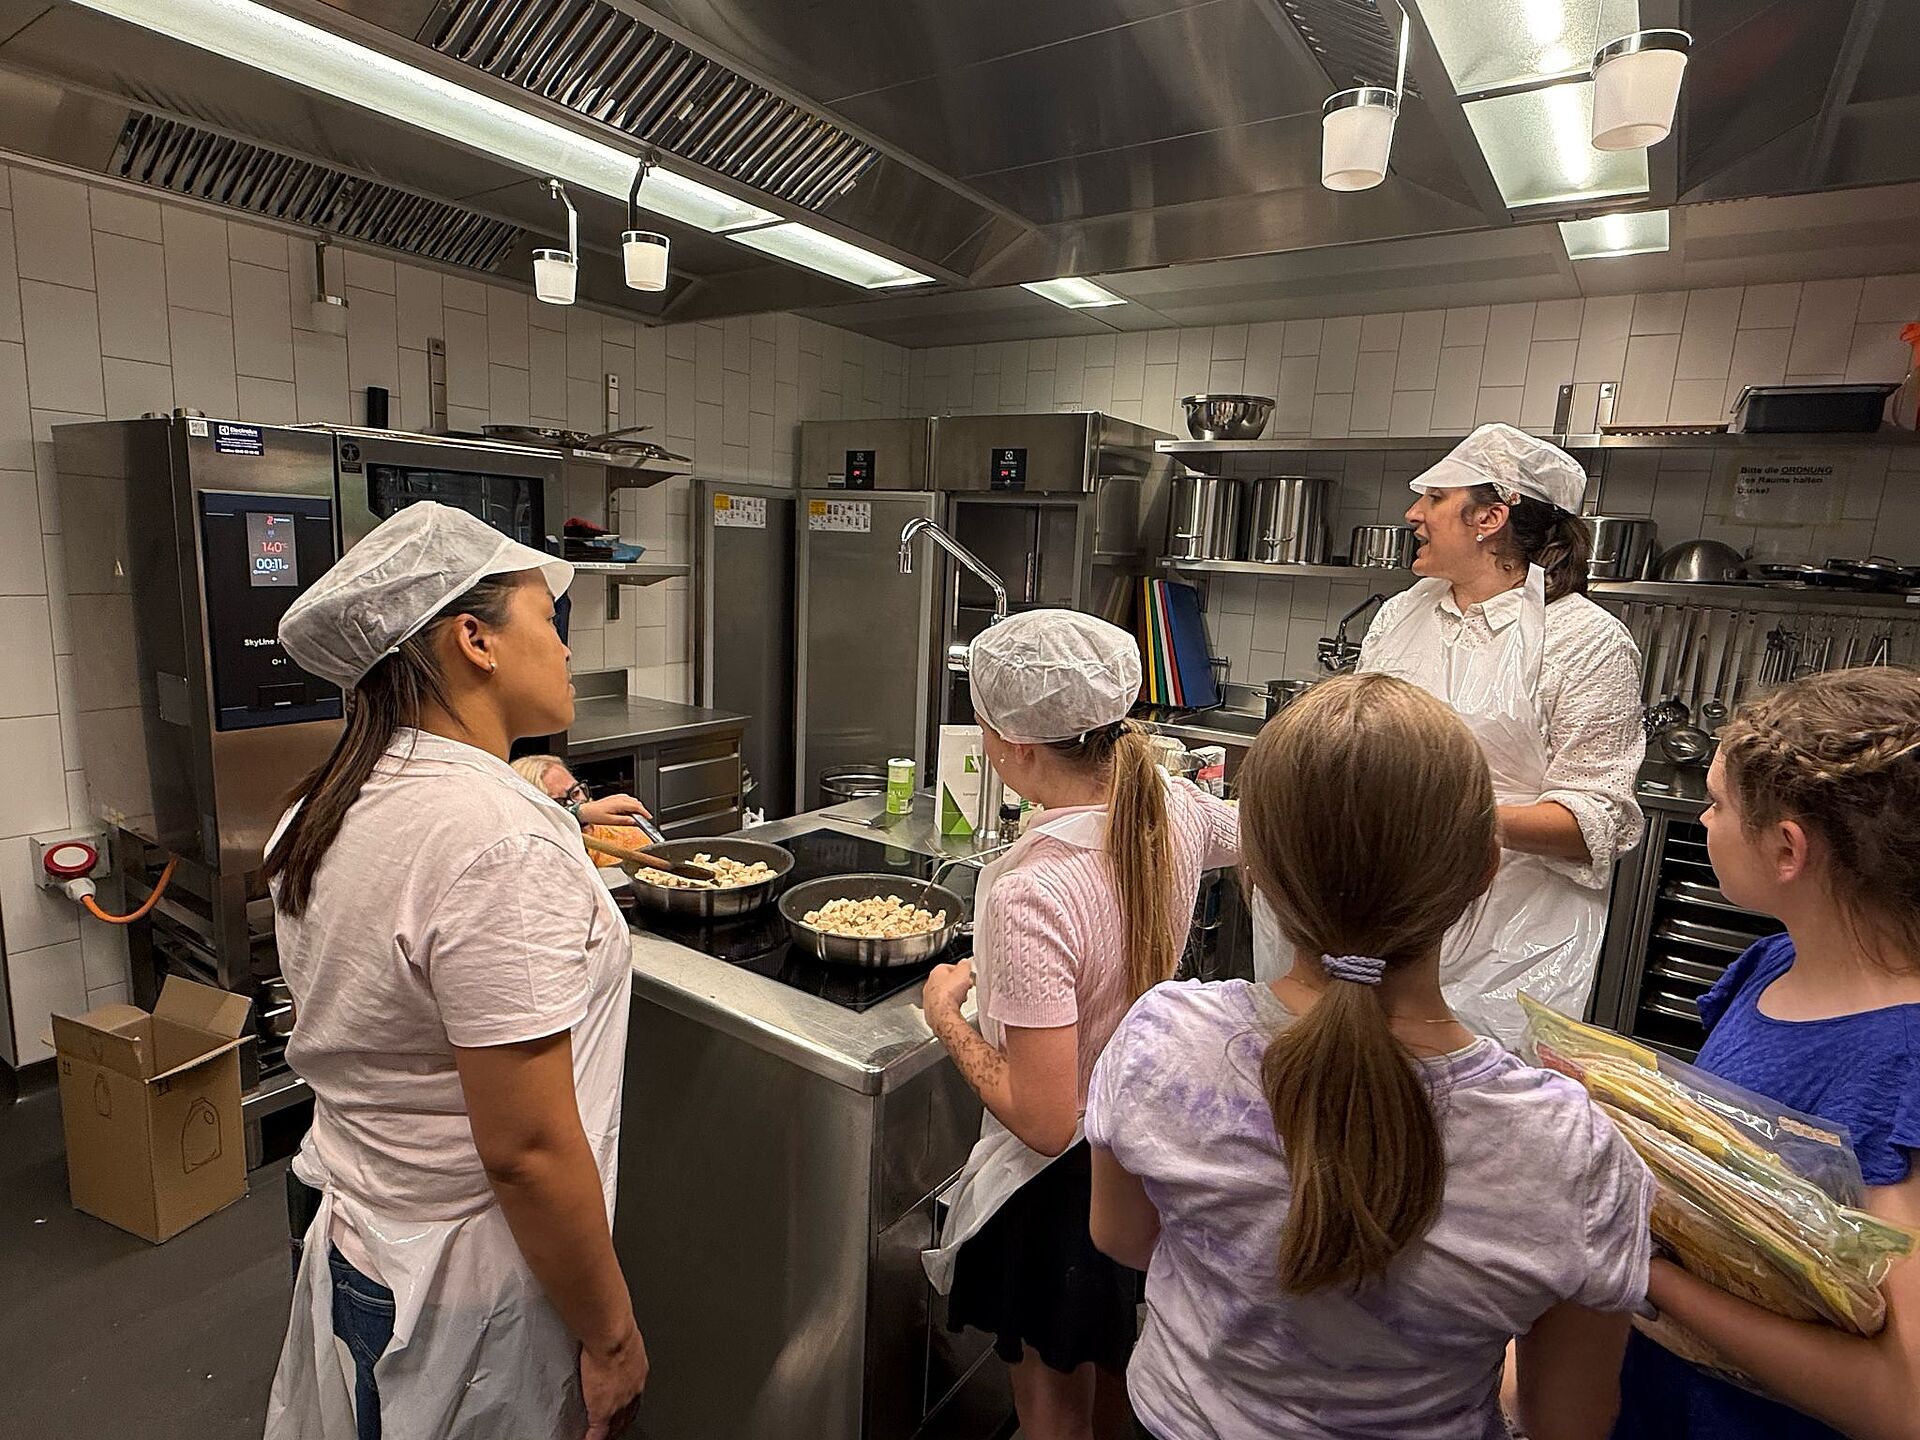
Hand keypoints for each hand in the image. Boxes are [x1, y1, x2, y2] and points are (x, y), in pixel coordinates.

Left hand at [580, 794, 651, 827]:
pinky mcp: (613, 797)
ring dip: (637, 806)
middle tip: (645, 817)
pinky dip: (631, 803)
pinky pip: (626, 798)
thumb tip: (634, 821)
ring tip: (638, 814)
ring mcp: (616, 797)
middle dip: (642, 809)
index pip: (636, 807)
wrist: (585, 811)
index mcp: (619, 804)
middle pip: (636, 802)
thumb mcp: (610, 821)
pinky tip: (629, 808)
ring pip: (632, 799)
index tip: (649, 817)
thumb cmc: (595, 815)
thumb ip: (623, 821)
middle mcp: (619, 799)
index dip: (644, 812)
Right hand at [581, 1325, 647, 1439]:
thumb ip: (619, 1345)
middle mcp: (633, 1389)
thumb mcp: (624, 1338)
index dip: (628, 1403)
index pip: (634, 1393)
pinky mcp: (603, 1411)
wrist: (610, 1336)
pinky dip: (592, 1438)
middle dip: (622, 1421)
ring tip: (602, 1435)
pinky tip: (588, 1439)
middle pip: (628, 1413)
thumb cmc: (616, 1329)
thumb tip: (611, 1338)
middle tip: (616, 1427)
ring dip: (610, 1431)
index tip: (623, 1408)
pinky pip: (598, 1433)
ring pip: (616, 1425)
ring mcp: (619, 1402)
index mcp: (638, 1370)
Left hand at [921, 959, 974, 1017]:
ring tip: (962, 999)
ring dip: (954, 996)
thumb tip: (965, 962)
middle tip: (966, 987)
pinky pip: (942, 1006)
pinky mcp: (931, 1011)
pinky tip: (956, 1009)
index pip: (948, 967)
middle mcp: (929, 985)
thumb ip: (964, 965)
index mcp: (936, 972)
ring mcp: (929, 999)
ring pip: (944, 995)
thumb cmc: (949, 993)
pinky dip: (949, 1007)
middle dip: (957, 984)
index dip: (960, 971)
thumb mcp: (963, 972)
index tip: (967, 974)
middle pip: (946, 981)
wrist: (943, 1014)